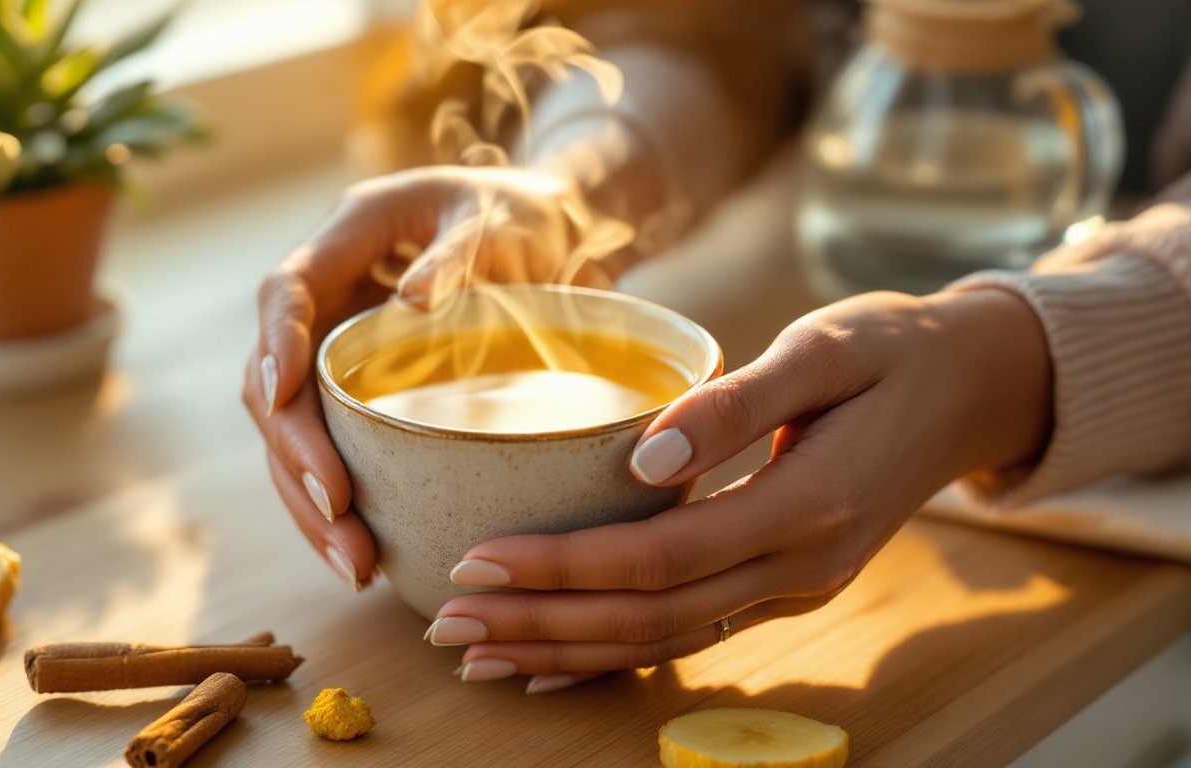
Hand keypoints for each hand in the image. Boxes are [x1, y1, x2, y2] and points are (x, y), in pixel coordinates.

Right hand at [243, 165, 612, 589]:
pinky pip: (332, 454)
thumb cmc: (524, 216)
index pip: (287, 290)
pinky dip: (339, 506)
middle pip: (278, 382)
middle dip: (297, 453)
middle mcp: (330, 301)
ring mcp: (338, 352)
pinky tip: (362, 557)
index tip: (280, 393)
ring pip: (294, 434)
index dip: (275, 341)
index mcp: (350, 238)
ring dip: (311, 501)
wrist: (552, 239)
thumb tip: (411, 303)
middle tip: (336, 513)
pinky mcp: (361, 395)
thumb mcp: (501, 220)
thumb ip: (458, 252)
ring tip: (353, 563)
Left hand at [424, 289, 1052, 692]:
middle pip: (649, 619)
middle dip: (542, 626)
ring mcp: (798, 587)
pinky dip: (618, 654)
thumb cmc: (892, 350)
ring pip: (666, 641)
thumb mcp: (823, 349)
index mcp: (807, 507)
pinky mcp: (788, 585)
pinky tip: (557, 664)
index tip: (476, 559)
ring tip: (478, 657)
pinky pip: (691, 634)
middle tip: (449, 627)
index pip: (657, 557)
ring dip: (567, 652)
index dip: (562, 567)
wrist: (973, 388)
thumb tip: (646, 455)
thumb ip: (737, 404)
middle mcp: (801, 568)